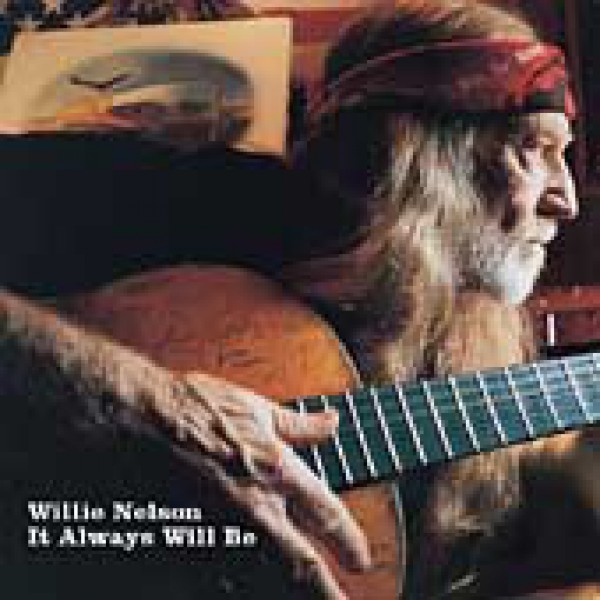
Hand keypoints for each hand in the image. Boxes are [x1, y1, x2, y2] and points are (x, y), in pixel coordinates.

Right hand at [137, 370, 370, 599]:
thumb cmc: (196, 406)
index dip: (350, 542)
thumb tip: (332, 424)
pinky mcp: (191, 540)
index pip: (327, 515)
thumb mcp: (255, 405)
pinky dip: (240, 590)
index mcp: (277, 470)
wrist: (140, 418)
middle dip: (329, 595)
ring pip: (264, 581)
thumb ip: (299, 424)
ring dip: (289, 597)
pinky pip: (221, 581)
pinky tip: (249, 592)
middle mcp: (255, 507)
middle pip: (302, 566)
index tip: (361, 558)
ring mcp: (222, 530)